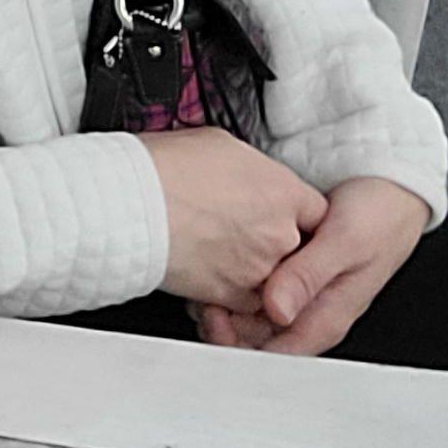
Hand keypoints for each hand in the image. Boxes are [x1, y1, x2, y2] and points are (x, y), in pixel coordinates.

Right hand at [142, 128, 328, 311]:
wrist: (131, 203)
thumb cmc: (165, 169)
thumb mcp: (220, 145)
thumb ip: (250, 169)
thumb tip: (246, 176)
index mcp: (283, 192)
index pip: (316, 212)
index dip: (296, 215)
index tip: (280, 216)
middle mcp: (279, 233)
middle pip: (295, 247)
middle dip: (271, 243)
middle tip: (239, 232)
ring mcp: (257, 268)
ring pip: (271, 277)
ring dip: (250, 269)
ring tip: (215, 249)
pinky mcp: (230, 295)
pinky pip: (245, 302)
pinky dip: (230, 292)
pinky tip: (205, 269)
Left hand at [195, 174, 432, 355]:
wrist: (390, 187)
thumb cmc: (379, 215)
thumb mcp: (345, 241)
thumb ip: (309, 276)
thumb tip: (277, 310)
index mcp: (328, 316)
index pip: (278, 353)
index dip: (240, 345)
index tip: (214, 320)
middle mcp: (312, 311)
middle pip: (258, 338)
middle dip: (225, 326)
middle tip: (200, 299)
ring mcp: (300, 294)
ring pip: (252, 316)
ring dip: (225, 305)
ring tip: (203, 284)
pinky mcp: (289, 274)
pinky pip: (255, 289)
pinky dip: (233, 283)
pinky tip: (217, 267)